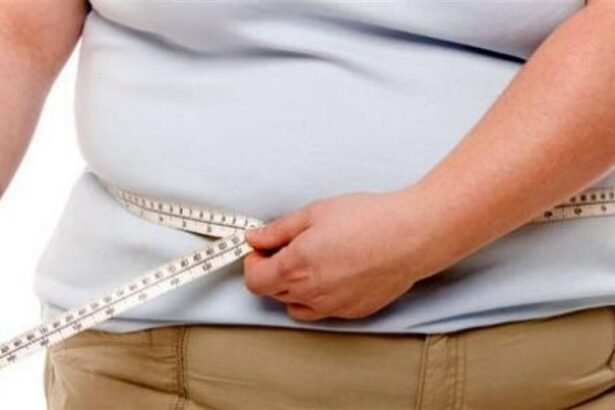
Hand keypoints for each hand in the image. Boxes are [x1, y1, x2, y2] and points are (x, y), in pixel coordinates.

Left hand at [243, 187, 437, 320]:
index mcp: (295, 267)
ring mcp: (332, 307)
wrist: (411, 236)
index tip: (262, 248)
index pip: (254, 280)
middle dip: (272, 270)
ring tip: (312, 261)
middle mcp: (310, 294)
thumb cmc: (367, 219)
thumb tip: (255, 238)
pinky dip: (318, 296)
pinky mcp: (353, 313)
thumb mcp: (314, 213)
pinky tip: (335, 272)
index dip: (252, 262)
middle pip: (272, 293)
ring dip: (293, 287)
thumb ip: (278, 230)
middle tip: (288, 247)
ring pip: (296, 305)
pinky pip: (322, 310)